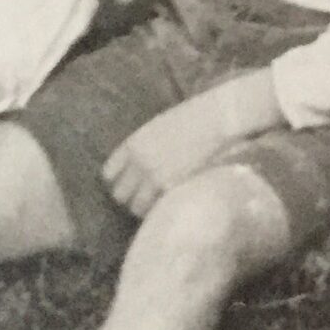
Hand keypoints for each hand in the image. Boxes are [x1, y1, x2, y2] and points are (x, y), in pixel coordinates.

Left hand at [101, 73, 276, 218]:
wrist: (219, 118)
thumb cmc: (194, 119)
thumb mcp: (159, 128)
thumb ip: (143, 149)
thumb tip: (137, 168)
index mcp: (133, 145)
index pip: (109, 174)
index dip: (118, 181)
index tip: (128, 184)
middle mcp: (139, 163)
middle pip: (119, 194)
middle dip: (130, 198)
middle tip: (143, 199)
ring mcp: (156, 177)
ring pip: (136, 207)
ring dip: (145, 208)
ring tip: (158, 207)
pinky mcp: (174, 188)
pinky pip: (157, 209)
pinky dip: (161, 211)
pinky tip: (171, 207)